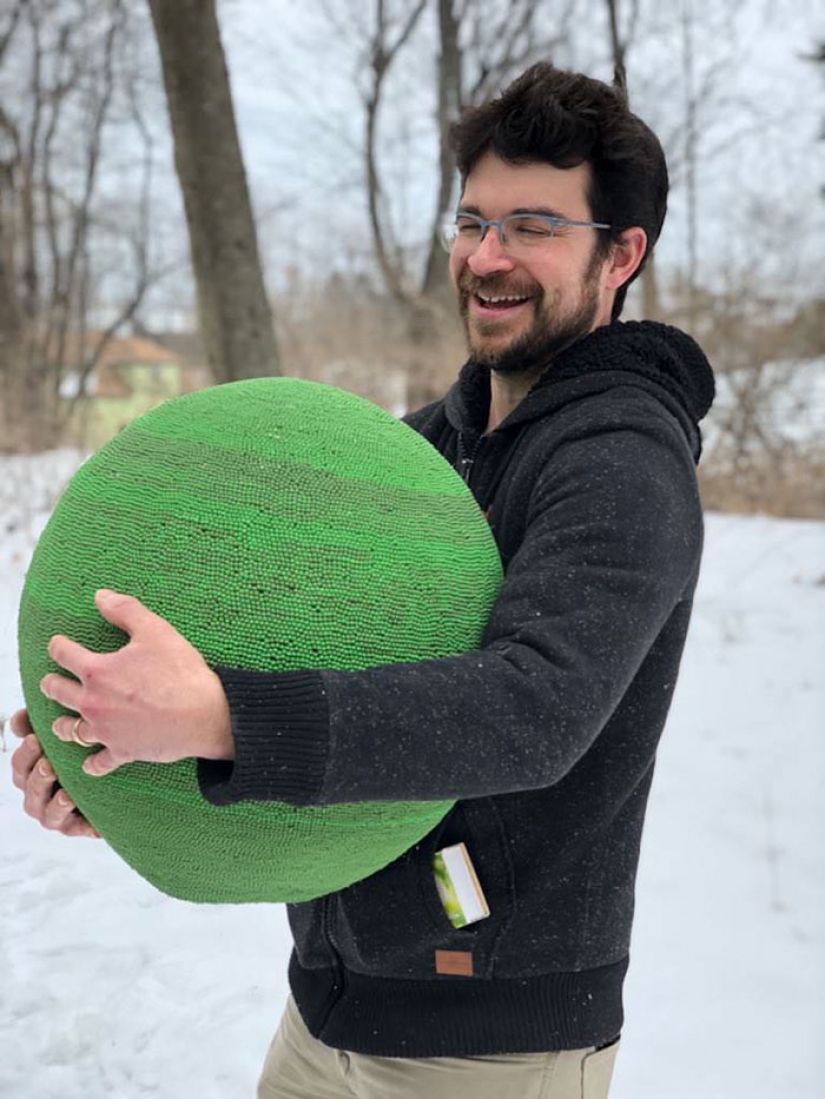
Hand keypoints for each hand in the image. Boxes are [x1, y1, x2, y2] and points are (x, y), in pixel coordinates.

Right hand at [9, 710, 98, 836]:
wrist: (118, 782)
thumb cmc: (83, 753)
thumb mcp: (65, 737)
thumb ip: (42, 725)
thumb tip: (19, 717)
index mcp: (31, 770)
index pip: (20, 763)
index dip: (25, 752)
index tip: (35, 739)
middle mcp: (37, 793)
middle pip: (28, 786)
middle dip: (37, 774)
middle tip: (48, 762)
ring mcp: (52, 812)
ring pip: (43, 808)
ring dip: (52, 799)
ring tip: (64, 790)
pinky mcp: (72, 827)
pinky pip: (68, 826)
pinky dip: (71, 816)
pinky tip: (75, 805)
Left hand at [40, 589, 232, 778]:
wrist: (205, 715)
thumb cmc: (181, 672)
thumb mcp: (156, 631)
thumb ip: (125, 611)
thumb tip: (100, 596)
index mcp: (97, 671)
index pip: (63, 654)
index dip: (59, 645)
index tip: (59, 643)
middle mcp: (93, 702)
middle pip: (57, 692)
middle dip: (51, 683)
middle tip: (52, 681)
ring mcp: (105, 730)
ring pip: (68, 730)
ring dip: (62, 723)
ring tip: (63, 720)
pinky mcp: (121, 752)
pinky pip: (97, 763)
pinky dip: (91, 763)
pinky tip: (90, 760)